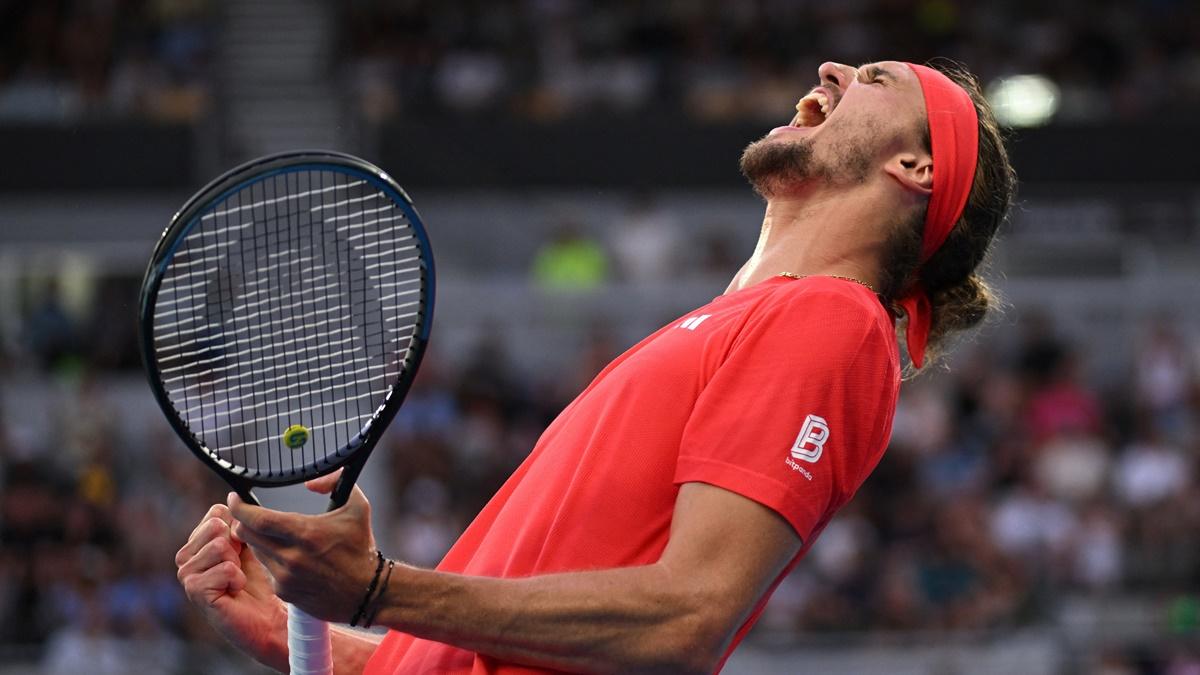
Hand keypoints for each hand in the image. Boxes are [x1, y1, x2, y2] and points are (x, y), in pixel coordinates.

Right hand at [175, 503, 287, 669]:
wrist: (267, 619)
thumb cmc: (260, 583)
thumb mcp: (249, 546)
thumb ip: (238, 523)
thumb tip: (231, 501)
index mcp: (198, 542)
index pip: (216, 513)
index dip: (239, 528)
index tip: (243, 549)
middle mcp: (186, 557)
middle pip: (216, 526)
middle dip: (238, 546)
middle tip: (240, 568)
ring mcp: (187, 574)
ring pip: (220, 546)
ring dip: (239, 564)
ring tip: (237, 580)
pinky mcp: (195, 591)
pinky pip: (225, 568)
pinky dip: (238, 579)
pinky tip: (235, 591)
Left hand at [227, 471, 378, 623]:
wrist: (368, 593)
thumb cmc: (362, 548)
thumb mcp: (358, 508)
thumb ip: (335, 483)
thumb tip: (311, 481)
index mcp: (306, 533)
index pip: (257, 519)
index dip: (239, 507)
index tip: (233, 499)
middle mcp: (292, 557)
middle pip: (248, 535)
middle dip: (243, 522)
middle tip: (245, 514)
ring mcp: (286, 577)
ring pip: (256, 552)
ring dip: (257, 540)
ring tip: (266, 534)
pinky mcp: (286, 593)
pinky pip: (268, 571)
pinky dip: (271, 560)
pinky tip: (284, 556)